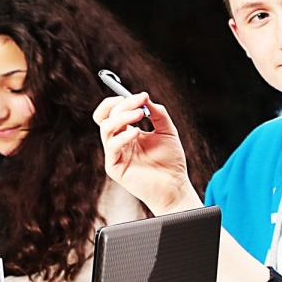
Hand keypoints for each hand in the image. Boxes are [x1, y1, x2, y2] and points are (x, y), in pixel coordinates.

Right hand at [92, 93, 201, 215]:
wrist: (175, 186)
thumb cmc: (171, 161)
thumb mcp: (168, 130)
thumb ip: (158, 113)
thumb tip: (145, 98)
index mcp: (127, 132)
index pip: (112, 111)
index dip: (122, 100)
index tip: (142, 96)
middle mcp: (118, 142)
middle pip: (106, 116)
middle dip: (122, 104)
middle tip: (140, 100)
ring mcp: (115, 154)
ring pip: (105, 128)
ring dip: (122, 116)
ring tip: (139, 114)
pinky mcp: (114, 167)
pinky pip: (112, 146)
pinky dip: (123, 136)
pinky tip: (137, 133)